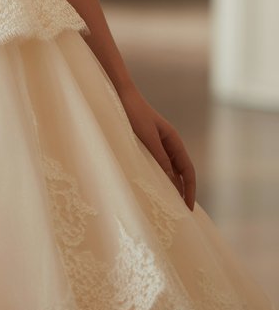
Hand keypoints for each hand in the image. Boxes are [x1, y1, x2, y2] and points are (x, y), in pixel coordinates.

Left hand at [115, 82, 196, 210]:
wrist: (119, 95)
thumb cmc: (133, 114)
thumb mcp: (147, 139)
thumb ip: (160, 160)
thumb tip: (173, 184)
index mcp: (174, 140)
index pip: (188, 171)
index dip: (190, 190)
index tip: (188, 208)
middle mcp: (169, 143)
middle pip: (181, 172)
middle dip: (183, 192)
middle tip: (180, 213)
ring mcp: (158, 144)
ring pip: (168, 170)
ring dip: (170, 186)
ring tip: (167, 205)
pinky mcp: (145, 144)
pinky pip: (156, 165)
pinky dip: (158, 177)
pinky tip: (151, 187)